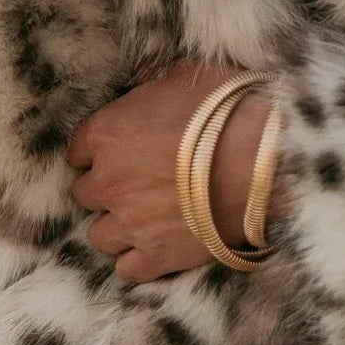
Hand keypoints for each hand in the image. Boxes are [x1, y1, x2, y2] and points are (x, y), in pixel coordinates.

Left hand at [62, 61, 291, 284]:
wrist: (266, 159)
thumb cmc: (228, 109)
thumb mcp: (186, 74)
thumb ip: (152, 83)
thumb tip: (143, 83)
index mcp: (107, 133)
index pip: (78, 150)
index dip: (102, 152)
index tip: (122, 152)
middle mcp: (108, 181)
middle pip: (87, 194)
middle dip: (111, 189)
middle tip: (140, 184)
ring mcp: (130, 223)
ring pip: (100, 235)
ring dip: (119, 227)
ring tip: (148, 219)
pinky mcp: (157, 257)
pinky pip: (127, 269)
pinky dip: (139, 260)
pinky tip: (158, 246)